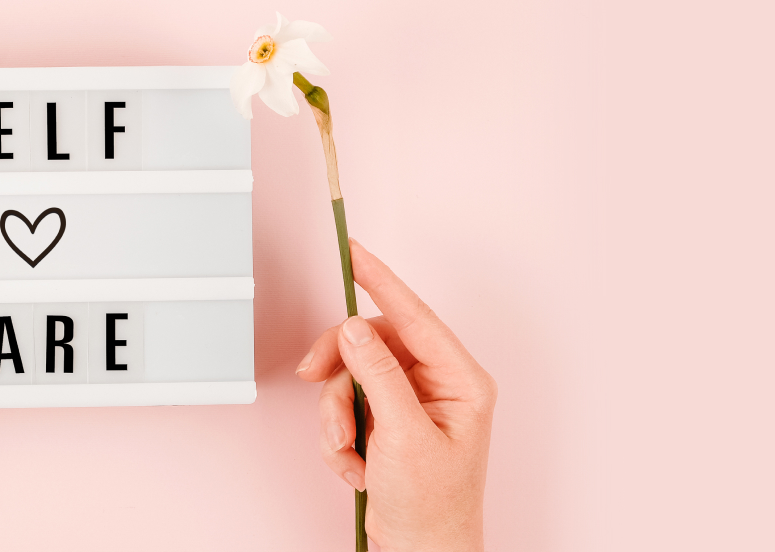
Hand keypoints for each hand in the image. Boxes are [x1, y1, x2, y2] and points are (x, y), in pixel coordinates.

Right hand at [294, 239, 497, 550]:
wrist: (421, 551)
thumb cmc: (432, 506)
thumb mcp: (402, 436)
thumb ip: (378, 375)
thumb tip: (353, 329)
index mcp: (460, 381)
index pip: (414, 316)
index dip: (380, 282)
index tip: (353, 252)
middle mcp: (438, 385)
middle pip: (372, 344)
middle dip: (340, 375)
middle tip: (314, 381)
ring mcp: (411, 404)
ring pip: (352, 376)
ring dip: (337, 416)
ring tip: (347, 453)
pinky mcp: (388, 422)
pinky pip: (347, 405)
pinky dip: (340, 436)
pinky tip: (355, 466)